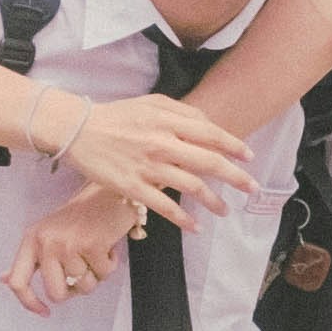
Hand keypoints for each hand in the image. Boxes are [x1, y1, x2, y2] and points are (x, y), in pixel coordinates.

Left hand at [2, 184, 131, 314]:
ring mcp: (68, 244)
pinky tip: (108, 247)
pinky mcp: (92, 245)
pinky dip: (110, 265)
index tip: (44, 312)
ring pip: (84, 286)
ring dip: (96, 274)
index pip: (17, 281)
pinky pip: (103, 274)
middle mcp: (46, 242)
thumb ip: (28, 260)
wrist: (109, 193)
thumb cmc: (79, 217)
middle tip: (84, 272)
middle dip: (75, 291)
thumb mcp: (47, 235)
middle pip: (57, 294)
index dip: (29, 303)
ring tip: (97, 252)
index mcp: (31, 240)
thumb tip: (3, 280)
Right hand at [52, 92, 247, 227]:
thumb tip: (209, 125)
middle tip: (252, 188)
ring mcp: (148, 167)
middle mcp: (162, 144)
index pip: (210, 134)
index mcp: (168, 121)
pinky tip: (195, 227)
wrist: (79, 130)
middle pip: (208, 162)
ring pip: (191, 187)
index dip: (234, 146)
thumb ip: (182, 112)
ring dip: (213, 202)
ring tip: (225, 211)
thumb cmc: (117, 115)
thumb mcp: (152, 103)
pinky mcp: (133, 187)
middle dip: (235, 177)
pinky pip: (164, 207)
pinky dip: (182, 219)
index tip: (249, 157)